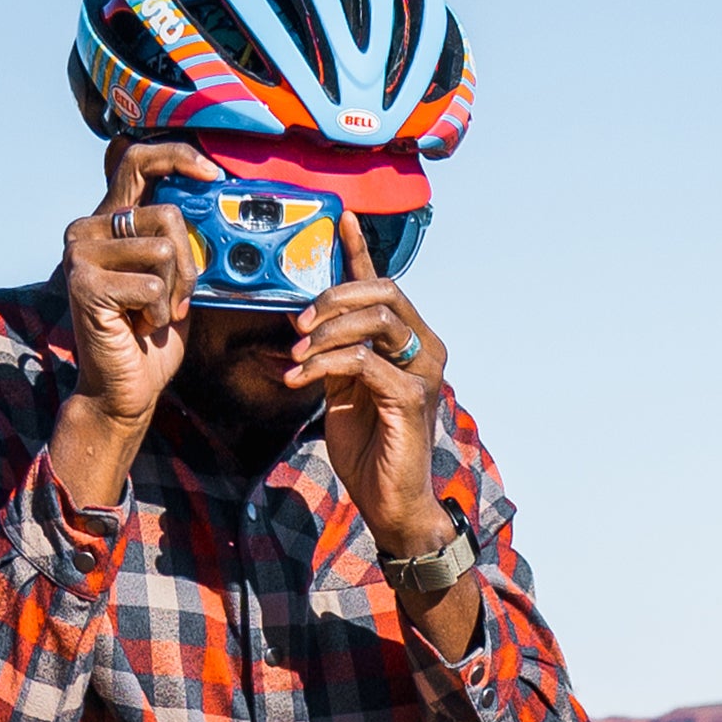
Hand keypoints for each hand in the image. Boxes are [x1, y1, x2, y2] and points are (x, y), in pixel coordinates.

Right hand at [50, 141, 220, 507]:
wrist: (125, 387)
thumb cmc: (152, 333)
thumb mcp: (176, 278)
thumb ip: (184, 241)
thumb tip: (221, 203)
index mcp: (110, 220)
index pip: (138, 161)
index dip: (178, 157)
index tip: (213, 174)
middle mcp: (87, 228)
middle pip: (167, 215)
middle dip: (189, 264)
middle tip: (176, 299)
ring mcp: (79, 253)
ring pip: (164, 251)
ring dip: (173, 292)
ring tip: (151, 314)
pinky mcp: (82, 283)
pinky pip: (150, 285)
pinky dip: (158, 312)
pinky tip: (138, 327)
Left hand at [287, 212, 454, 557]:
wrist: (389, 502)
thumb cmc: (370, 450)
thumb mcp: (342, 392)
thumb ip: (333, 356)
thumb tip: (303, 324)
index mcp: (408, 343)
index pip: (383, 286)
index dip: (360, 251)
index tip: (342, 219)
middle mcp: (424, 349)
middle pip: (382, 292)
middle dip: (334, 297)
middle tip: (299, 323)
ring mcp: (423, 372)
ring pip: (374, 320)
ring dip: (327, 332)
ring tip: (297, 355)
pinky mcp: (412, 396)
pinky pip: (363, 360)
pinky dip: (324, 364)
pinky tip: (300, 377)